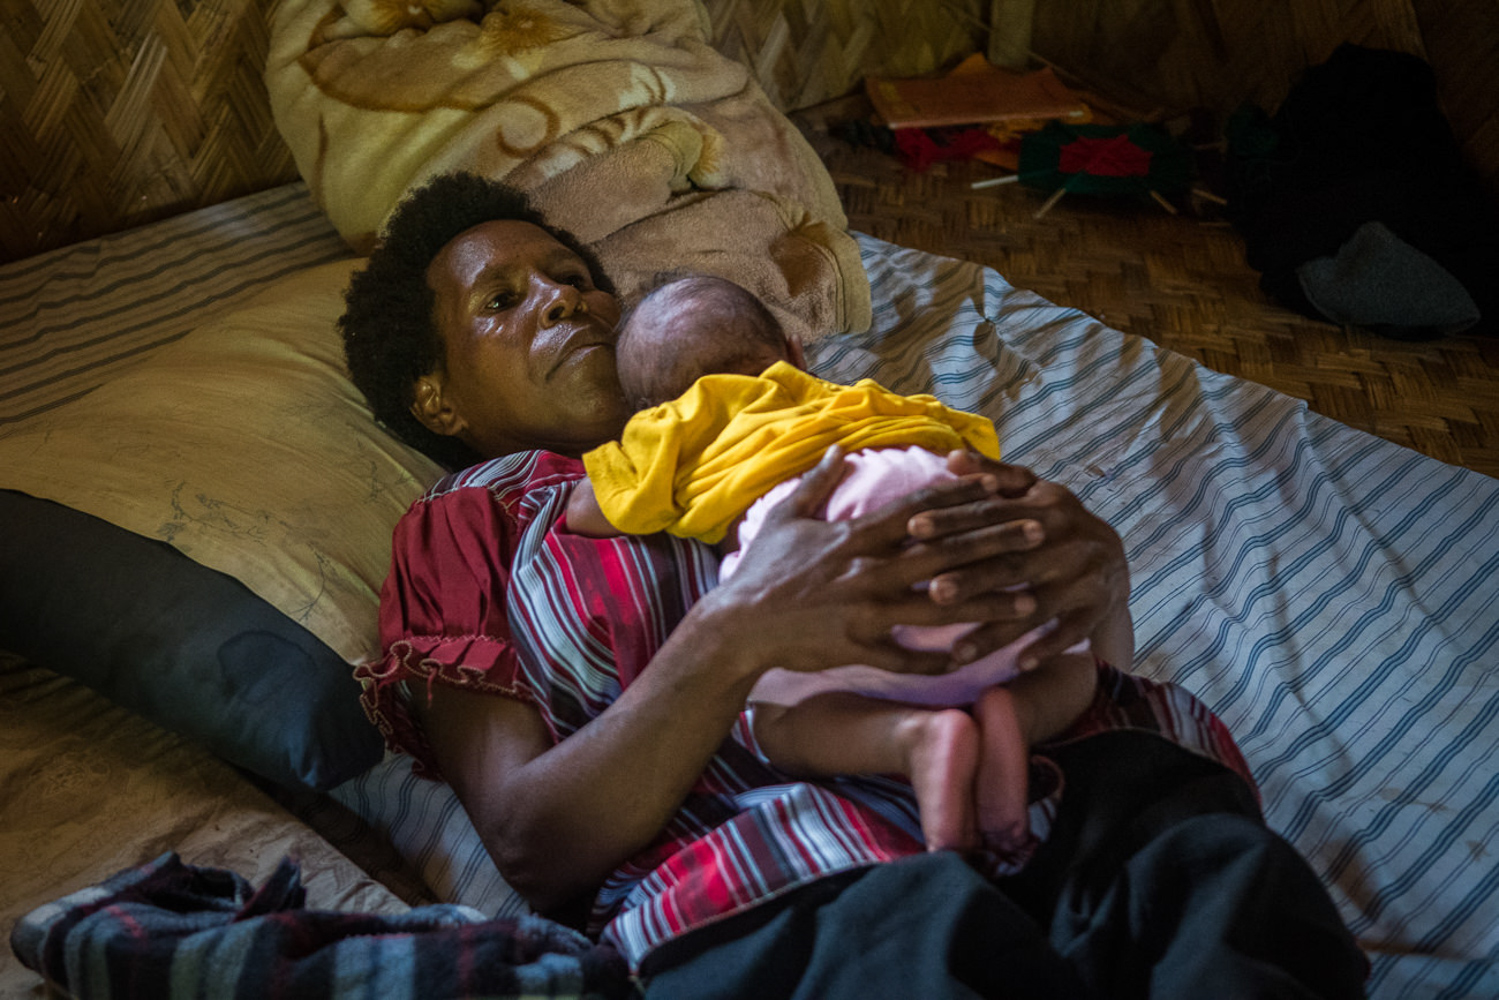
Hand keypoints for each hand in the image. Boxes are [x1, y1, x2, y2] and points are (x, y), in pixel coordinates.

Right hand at [700, 447, 1039, 679]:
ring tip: (1032, 601)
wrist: (735, 626)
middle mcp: (870, 570)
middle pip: (947, 551)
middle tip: (1042, 533)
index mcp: (857, 536)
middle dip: (997, 541)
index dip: (966, 497)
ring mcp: (867, 610)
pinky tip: (978, 661)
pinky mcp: (859, 647)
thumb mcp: (786, 517)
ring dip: (989, 603)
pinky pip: (908, 656)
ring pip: (941, 605)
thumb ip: (818, 482)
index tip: (1003, 487)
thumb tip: (839, 449)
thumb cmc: (761, 572)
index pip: (924, 510)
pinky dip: (942, 660)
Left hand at [905, 451, 1132, 669]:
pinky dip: (1048, 648)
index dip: (952, 519)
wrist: (1113, 557)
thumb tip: (952, 457)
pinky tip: (1019, 665)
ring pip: (1036, 606)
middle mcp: (1068, 539)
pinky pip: (1070, 632)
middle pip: (1011, 562)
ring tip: (959, 652)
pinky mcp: (1098, 607)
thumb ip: (992, 476)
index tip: (912, 528)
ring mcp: (1085, 576)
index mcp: (1046, 505)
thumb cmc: (1053, 522)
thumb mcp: (1030, 491)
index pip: (991, 513)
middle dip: (971, 578)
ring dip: (997, 630)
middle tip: (931, 592)